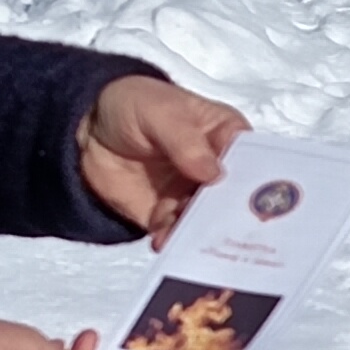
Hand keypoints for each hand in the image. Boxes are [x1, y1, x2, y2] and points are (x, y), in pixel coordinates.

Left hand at [78, 72, 248, 242]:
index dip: (259, 180)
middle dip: (232, 215)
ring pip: (206, 220)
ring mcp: (192, 196)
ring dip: (199, 232)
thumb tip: (214, 173)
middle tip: (229, 230)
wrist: (88, 130)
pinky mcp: (168, 216)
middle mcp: (217, 171)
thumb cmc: (135, 106)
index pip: (253, 160)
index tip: (261, 201)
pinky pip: (175, 232)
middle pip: (234, 198)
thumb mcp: (160, 112)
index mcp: (226, 137)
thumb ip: (185, 141)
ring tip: (188, 239)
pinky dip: (172, 240)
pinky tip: (165, 242)